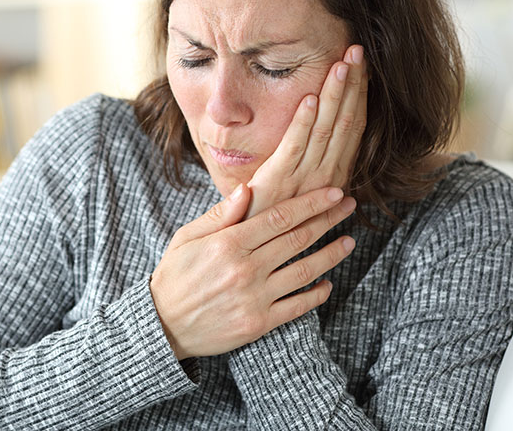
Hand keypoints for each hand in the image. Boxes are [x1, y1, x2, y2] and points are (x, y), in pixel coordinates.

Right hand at [149, 184, 355, 360]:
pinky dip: (316, 295)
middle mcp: (246, 268)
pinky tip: (328, 284)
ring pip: (304, 271)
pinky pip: (296, 307)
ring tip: (349, 241)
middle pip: (297, 239)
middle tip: (350, 206)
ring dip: (331, 255)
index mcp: (229, 243)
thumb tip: (248, 188)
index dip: (311, 203)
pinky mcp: (258, 323)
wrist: (162, 325)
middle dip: (328, 219)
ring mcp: (254, 298)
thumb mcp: (188, 237)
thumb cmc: (175, 274)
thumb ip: (220, 214)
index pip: (280, 216)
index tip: (333, 192)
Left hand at [245, 45, 366, 217]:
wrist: (257, 247)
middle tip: (358, 50)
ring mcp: (304, 177)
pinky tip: (309, 97)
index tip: (363, 66)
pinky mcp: (278, 179)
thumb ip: (322, 178)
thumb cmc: (278, 215)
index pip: (353, 127)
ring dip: (334, 95)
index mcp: (335, 174)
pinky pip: (295, 145)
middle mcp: (327, 174)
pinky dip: (303, 121)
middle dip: (352, 85)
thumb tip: (342, 180)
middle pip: (345, 121)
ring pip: (325, 129)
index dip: (359, 95)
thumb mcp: (307, 194)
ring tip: (341, 64)